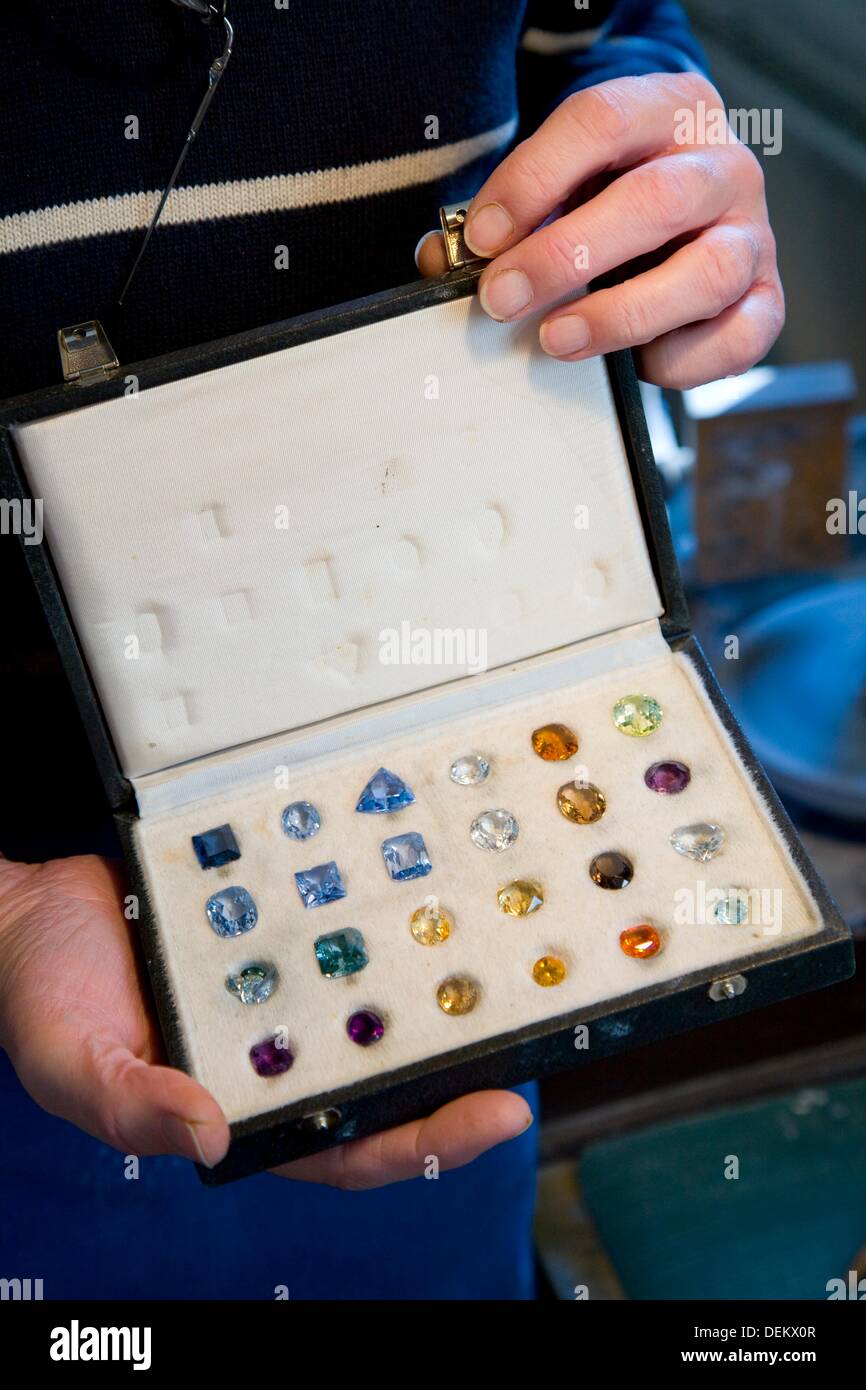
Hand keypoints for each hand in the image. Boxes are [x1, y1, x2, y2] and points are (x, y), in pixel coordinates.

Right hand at [0, 852, 530, 1186]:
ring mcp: (282, 987)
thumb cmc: (41, 993)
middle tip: (536, 1041)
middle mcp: (274, 1052)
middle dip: (462, 1070)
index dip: (426, 1141)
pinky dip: (383, 927)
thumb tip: (213, 1136)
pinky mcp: (279, 927)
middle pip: (386, 1078)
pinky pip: (343, 932)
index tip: (497, 1113)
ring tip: (505, 973)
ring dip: (437, 995)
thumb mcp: (73, 1062)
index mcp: (240, 1106)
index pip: (351, 1145)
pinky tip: (424, 903)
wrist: (29, 908)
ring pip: (376, 1003)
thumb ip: (134, 1106)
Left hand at [418, 73, 783, 389]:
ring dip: (623, 312)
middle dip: (568, 254)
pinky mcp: (766, 299)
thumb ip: (499, 221)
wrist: (682, 212)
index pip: (601, 124)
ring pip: (709, 271)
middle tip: (503, 298)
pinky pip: (739, 338)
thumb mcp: (554, 187)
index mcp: (667, 111)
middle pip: (658, 200)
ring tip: (558, 339)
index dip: (535, 179)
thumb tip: (441, 265)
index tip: (482, 237)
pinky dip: (684, 361)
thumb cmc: (606, 197)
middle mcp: (722, 165)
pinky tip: (635, 365)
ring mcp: (753, 234)